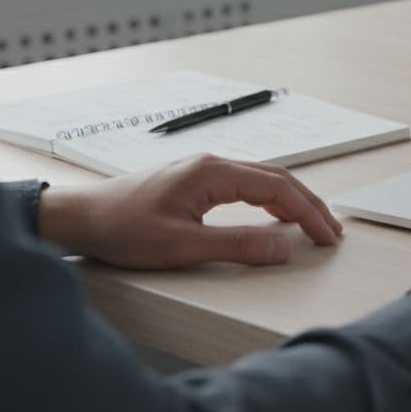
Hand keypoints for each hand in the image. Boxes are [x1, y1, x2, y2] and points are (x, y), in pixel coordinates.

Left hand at [38, 153, 342, 268]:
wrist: (79, 217)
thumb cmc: (122, 229)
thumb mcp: (182, 246)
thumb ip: (237, 246)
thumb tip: (283, 247)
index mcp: (214, 173)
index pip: (279, 189)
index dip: (309, 214)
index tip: (327, 237)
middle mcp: (213, 163)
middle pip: (278, 179)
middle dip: (309, 205)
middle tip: (331, 232)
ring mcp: (204, 169)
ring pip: (264, 179)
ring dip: (292, 201)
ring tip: (312, 225)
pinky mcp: (195, 180)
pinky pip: (247, 184)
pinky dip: (271, 199)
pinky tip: (274, 215)